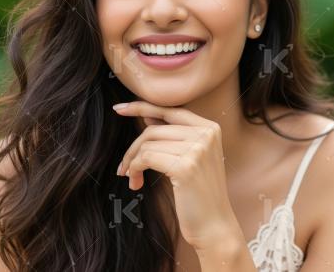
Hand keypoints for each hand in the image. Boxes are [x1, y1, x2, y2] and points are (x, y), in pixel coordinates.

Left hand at [113, 101, 240, 249]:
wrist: (214, 226)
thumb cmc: (199, 195)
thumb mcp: (191, 158)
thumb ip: (173, 136)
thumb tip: (147, 115)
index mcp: (210, 128)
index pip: (170, 110)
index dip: (142, 107)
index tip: (119, 109)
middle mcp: (206, 134)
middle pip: (154, 129)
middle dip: (133, 148)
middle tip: (124, 168)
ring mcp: (198, 149)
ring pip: (147, 144)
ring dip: (132, 162)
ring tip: (132, 178)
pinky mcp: (185, 166)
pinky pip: (146, 158)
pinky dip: (135, 169)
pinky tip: (136, 183)